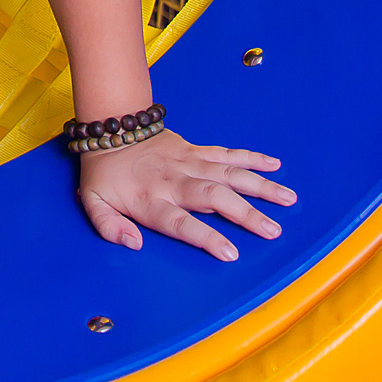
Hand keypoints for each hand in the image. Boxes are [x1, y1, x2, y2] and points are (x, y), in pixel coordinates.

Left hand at [76, 131, 294, 260]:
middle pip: (214, 198)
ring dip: (260, 186)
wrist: (111, 129)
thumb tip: (134, 244)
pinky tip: (276, 165)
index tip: (231, 253)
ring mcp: (189, 163)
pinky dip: (252, 158)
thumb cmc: (104, 174)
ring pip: (229, 174)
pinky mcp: (196, 150)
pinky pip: (227, 153)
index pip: (182, 222)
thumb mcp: (93, 203)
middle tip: (273, 231)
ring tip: (289, 199)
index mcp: (151, 200)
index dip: (206, 237)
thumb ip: (109, 227)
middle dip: (245, 214)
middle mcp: (175, 181)